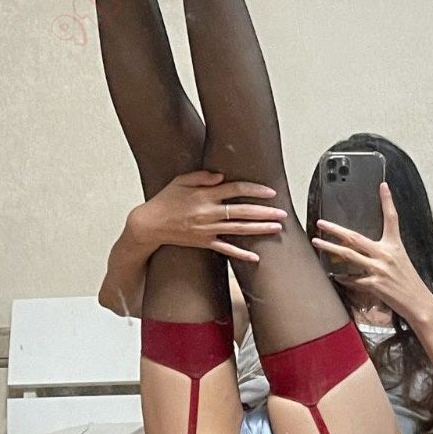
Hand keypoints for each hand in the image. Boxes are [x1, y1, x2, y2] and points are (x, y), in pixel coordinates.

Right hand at [126, 171, 286, 262]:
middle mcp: (209, 212)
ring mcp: (208, 229)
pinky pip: (226, 249)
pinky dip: (241, 254)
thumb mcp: (181, 181)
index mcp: (205, 195)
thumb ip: (202, 176)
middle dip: (265, 212)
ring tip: (277, 228)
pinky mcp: (204, 242)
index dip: (255, 190)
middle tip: (283, 212)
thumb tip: (222, 176)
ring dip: (260, 229)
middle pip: (243, 211)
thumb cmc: (165, 200)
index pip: (236, 190)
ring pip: (239, 229)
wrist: (149, 224)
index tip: (270, 192)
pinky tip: (256, 257)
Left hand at [311, 182, 432, 323]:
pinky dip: (342, 277)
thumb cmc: (409, 282)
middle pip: (355, 237)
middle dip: (336, 229)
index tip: (383, 186)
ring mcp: (378, 269)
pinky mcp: (374, 284)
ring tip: (317, 242)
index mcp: (395, 246)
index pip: (392, 219)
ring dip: (330, 248)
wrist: (418, 303)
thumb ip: (383, 253)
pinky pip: (352, 278)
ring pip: (348, 255)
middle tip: (321, 223)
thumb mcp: (401, 260)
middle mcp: (386, 255)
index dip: (388, 201)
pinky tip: (335, 275)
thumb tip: (365, 249)